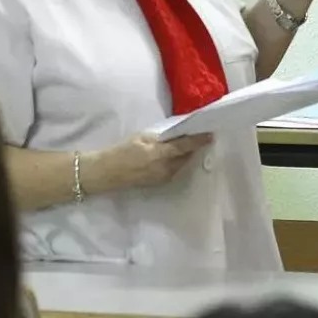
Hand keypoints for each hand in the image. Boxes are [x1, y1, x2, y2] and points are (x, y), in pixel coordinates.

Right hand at [88, 133, 212, 192]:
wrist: (107, 172)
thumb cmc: (122, 151)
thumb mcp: (140, 138)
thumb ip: (160, 137)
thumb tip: (176, 134)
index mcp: (159, 154)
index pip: (184, 146)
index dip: (198, 140)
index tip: (210, 135)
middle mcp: (165, 168)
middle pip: (186, 156)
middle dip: (192, 147)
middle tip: (197, 136)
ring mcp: (163, 177)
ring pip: (181, 164)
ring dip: (184, 155)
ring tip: (184, 145)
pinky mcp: (160, 182)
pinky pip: (174, 170)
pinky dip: (176, 162)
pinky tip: (172, 156)